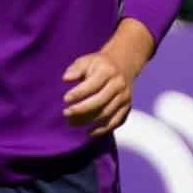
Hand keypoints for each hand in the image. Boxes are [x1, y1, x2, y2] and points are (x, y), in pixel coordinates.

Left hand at [63, 19, 155, 138]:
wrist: (123, 64)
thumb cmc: (99, 64)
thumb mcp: (87, 60)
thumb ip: (76, 69)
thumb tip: (66, 78)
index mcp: (108, 71)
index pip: (93, 84)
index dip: (79, 93)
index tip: (65, 99)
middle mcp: (119, 85)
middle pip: (100, 101)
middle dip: (81, 110)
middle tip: (66, 114)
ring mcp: (124, 98)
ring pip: (106, 113)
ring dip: (88, 121)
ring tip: (72, 123)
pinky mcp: (127, 108)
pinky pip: (115, 122)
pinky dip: (102, 130)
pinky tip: (89, 132)